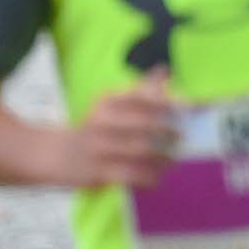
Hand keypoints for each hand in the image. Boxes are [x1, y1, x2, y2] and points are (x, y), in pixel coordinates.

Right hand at [53, 75, 177, 188]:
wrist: (59, 155)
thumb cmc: (97, 127)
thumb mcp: (113, 104)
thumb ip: (141, 90)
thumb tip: (165, 71)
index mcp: (108, 101)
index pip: (143, 96)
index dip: (169, 102)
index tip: (189, 108)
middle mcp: (102, 121)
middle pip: (145, 123)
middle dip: (169, 130)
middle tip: (182, 136)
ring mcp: (99, 147)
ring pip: (141, 149)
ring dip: (164, 155)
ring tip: (173, 157)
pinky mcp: (98, 171)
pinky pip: (131, 174)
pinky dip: (149, 176)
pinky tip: (158, 177)